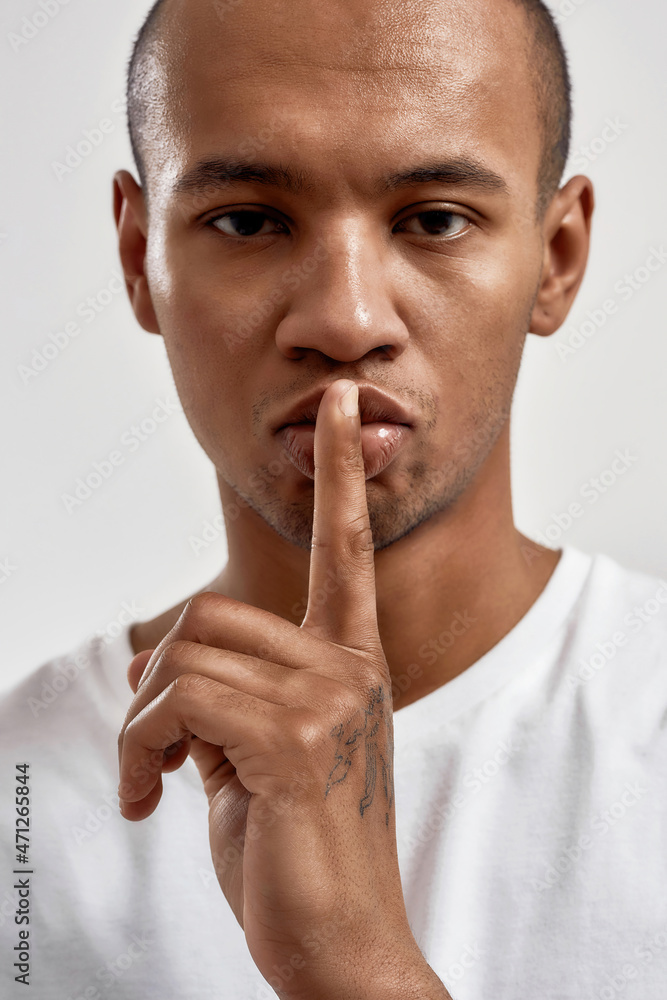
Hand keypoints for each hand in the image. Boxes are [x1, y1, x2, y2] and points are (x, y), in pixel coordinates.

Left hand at [117, 379, 447, 998]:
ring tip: (159, 778)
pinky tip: (155, 799)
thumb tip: (158, 660)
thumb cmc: (301, 849)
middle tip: (158, 750)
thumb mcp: (268, 755)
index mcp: (350, 662)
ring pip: (185, 653)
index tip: (336, 406)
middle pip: (210, 612)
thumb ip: (235, 693)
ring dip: (146, 723)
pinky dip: (142, 749)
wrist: (343, 943)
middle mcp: (348, 668)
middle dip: (159, 679)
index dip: (339, 473)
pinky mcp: (293, 741)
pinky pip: (179, 702)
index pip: (348, 549)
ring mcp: (326, 701)